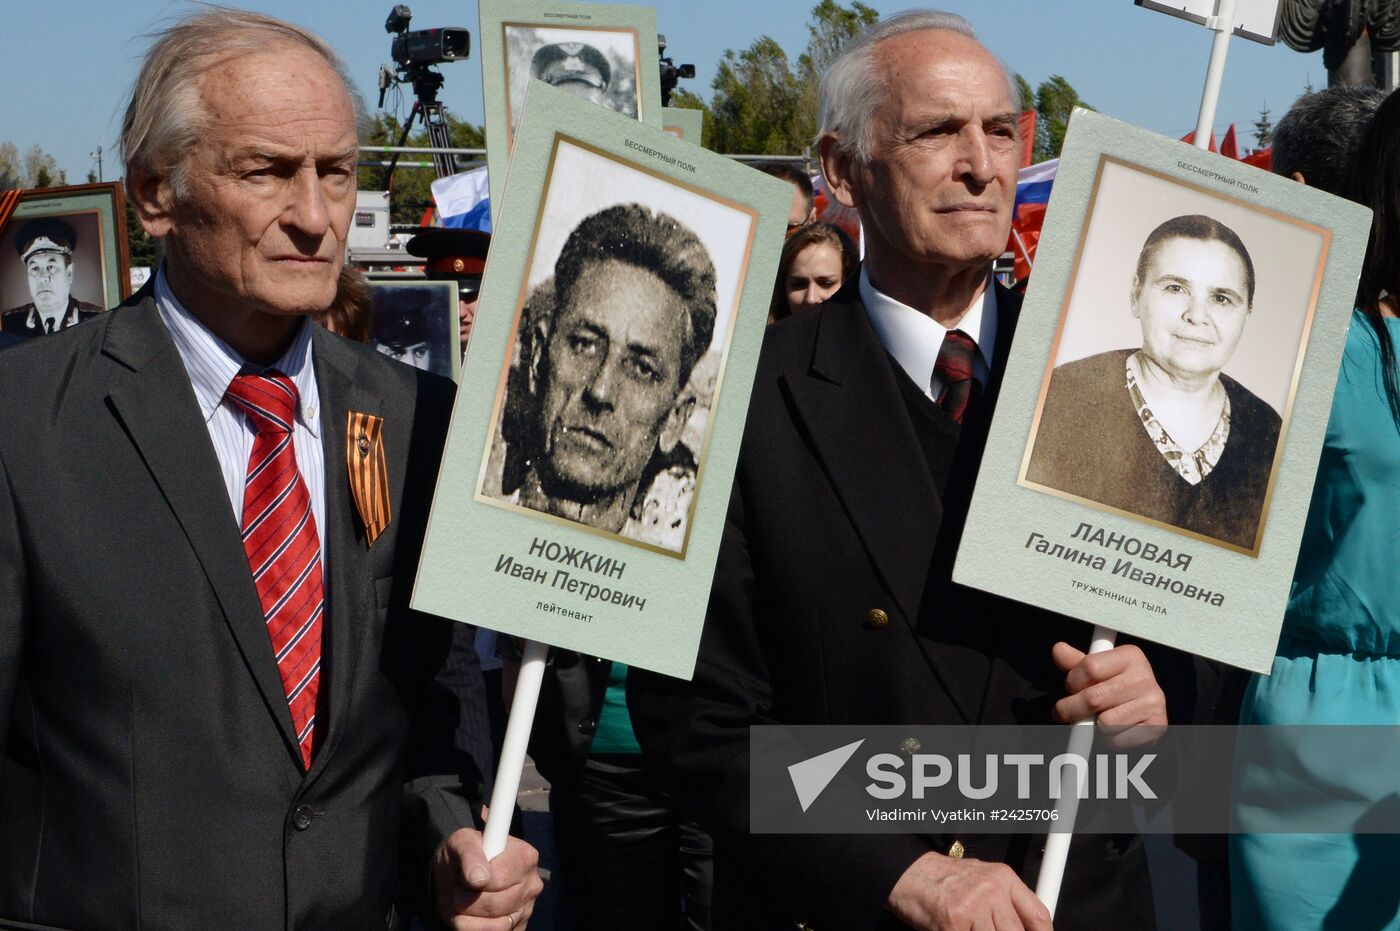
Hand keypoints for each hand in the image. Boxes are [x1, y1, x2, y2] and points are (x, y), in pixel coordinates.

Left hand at [432, 827, 541, 929]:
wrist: (458, 876)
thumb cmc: (462, 856)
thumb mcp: (460, 843)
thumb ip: (470, 854)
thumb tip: (479, 879)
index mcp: (525, 857)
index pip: (499, 878)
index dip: (474, 881)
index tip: (464, 876)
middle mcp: (532, 885)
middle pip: (495, 905)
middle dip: (466, 901)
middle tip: (456, 891)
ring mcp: (526, 910)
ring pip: (494, 926)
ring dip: (466, 917)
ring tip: (460, 903)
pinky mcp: (518, 928)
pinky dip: (471, 929)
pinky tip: (469, 916)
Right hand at [887, 851, 1052, 929]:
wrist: (908, 874)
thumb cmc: (942, 877)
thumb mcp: (982, 879)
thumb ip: (1006, 901)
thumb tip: (1027, 924)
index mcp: (1003, 877)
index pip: (1038, 914)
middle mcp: (991, 890)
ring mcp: (973, 908)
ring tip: (971, 928)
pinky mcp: (954, 925)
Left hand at [1051, 642, 1166, 747]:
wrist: (1142, 709)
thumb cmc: (1113, 685)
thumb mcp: (1094, 668)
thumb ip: (1074, 662)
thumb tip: (1059, 650)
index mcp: (1130, 655)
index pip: (1090, 667)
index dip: (1072, 681)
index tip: (1069, 688)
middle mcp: (1145, 677)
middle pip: (1093, 698)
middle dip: (1070, 709)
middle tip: (1063, 712)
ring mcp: (1154, 702)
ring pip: (1105, 722)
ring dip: (1092, 726)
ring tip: (1096, 718)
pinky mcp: (1157, 726)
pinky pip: (1118, 740)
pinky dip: (1108, 740)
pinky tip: (1113, 730)